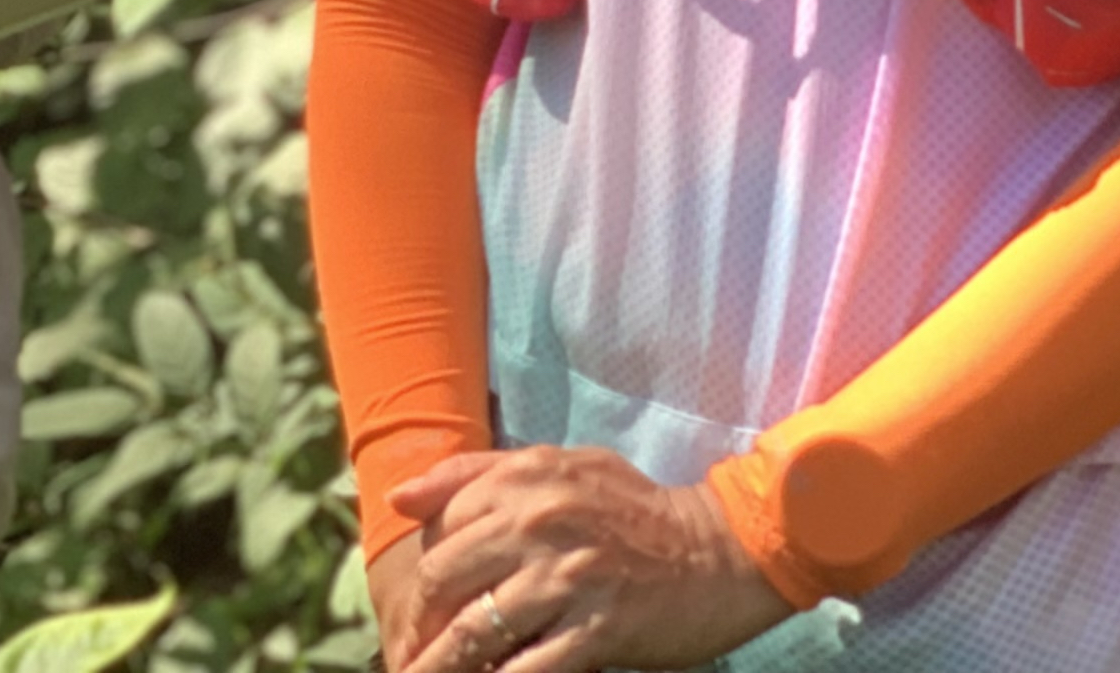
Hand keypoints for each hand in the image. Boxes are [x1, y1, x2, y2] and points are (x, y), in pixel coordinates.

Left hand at [387, 447, 789, 672]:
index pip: (439, 527)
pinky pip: (525, 669)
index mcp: (524, 477)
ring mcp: (565, 578)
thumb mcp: (558, 466)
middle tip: (407, 656)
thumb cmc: (634, 509)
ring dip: (439, 666)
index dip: (417, 575)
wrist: (720, 551)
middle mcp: (537, 522)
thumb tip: (399, 498)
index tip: (409, 611)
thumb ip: (475, 475)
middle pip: (442, 580)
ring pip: (472, 632)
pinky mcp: (596, 629)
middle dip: (416, 627)